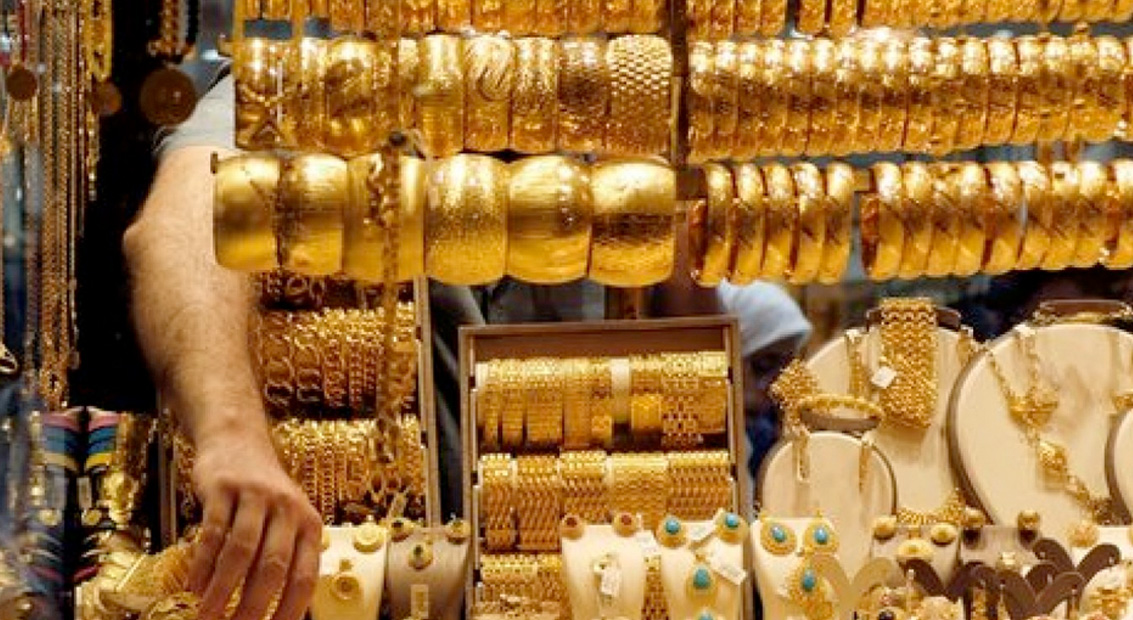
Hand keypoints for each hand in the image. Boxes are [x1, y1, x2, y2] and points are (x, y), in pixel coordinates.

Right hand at [188, 427, 321, 619]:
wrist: (238, 440)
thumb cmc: (264, 493)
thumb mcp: (288, 519)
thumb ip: (287, 557)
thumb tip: (282, 610)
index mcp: (308, 524)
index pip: (305, 576)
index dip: (289, 610)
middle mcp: (288, 509)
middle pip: (272, 568)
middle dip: (252, 607)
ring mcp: (256, 496)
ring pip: (241, 551)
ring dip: (222, 590)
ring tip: (207, 615)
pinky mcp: (224, 488)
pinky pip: (213, 532)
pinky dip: (203, 563)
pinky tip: (194, 585)